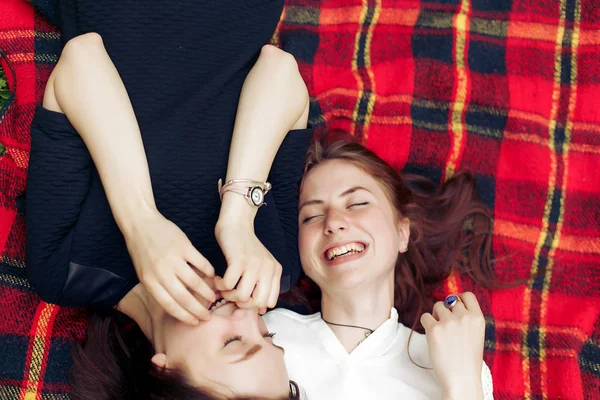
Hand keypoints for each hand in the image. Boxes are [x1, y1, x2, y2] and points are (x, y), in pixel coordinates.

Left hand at [123, 208, 215, 323]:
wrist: (141, 224)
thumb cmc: (142, 251)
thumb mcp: (144, 273)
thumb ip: (159, 287)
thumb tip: (178, 304)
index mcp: (150, 282)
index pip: (170, 305)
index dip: (184, 316)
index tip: (195, 322)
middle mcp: (161, 273)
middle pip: (184, 297)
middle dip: (198, 310)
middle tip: (208, 316)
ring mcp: (173, 259)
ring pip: (194, 281)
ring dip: (206, 292)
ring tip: (214, 297)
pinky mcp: (183, 246)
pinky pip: (200, 262)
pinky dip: (208, 271)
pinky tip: (212, 275)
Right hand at [214, 219, 281, 312]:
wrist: (236, 223)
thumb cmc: (245, 247)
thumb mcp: (259, 266)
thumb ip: (262, 286)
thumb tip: (260, 311)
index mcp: (275, 271)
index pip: (270, 302)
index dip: (254, 305)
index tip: (242, 298)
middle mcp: (268, 268)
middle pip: (258, 303)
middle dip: (242, 304)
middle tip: (232, 295)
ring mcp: (254, 264)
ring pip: (243, 297)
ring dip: (228, 296)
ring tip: (223, 287)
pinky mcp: (239, 260)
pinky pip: (228, 284)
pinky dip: (220, 285)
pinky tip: (217, 278)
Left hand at [420, 292, 484, 399]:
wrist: (461, 378)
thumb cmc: (468, 359)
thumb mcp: (476, 334)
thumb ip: (467, 318)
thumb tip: (451, 301)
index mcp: (478, 318)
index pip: (467, 295)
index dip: (459, 298)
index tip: (453, 305)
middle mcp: (464, 317)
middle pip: (450, 300)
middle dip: (446, 310)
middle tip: (445, 325)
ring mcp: (449, 322)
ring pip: (436, 306)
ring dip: (436, 316)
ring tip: (440, 332)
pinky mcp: (434, 329)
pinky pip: (425, 317)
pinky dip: (426, 324)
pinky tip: (432, 335)